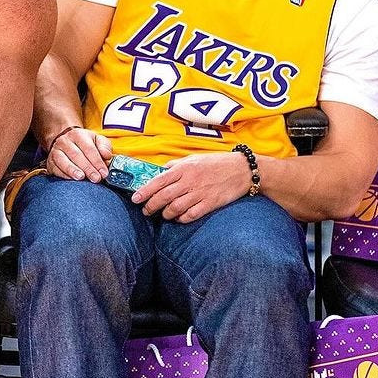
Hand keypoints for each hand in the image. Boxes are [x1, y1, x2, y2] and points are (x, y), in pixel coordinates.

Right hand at [46, 126, 112, 181]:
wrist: (66, 141)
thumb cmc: (84, 144)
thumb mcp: (97, 140)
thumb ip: (104, 146)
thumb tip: (107, 156)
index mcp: (78, 135)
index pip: (89, 148)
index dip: (97, 161)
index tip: (104, 172)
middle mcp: (65, 141)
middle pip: (76, 155)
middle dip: (87, 168)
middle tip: (96, 178)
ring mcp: (55, 151)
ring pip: (63, 161)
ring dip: (72, 170)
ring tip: (81, 178)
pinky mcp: (50, 161)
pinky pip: (55, 168)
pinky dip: (63, 174)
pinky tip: (71, 180)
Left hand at [131, 152, 251, 222]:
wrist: (242, 169)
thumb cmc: (216, 163)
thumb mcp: (193, 158)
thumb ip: (176, 166)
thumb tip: (160, 171)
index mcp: (184, 168)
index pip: (158, 181)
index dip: (144, 191)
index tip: (135, 199)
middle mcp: (190, 181)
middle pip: (164, 197)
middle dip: (151, 206)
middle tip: (146, 211)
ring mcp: (200, 193)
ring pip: (175, 208)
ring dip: (166, 214)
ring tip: (163, 215)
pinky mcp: (210, 203)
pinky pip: (191, 215)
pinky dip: (182, 219)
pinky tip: (179, 218)